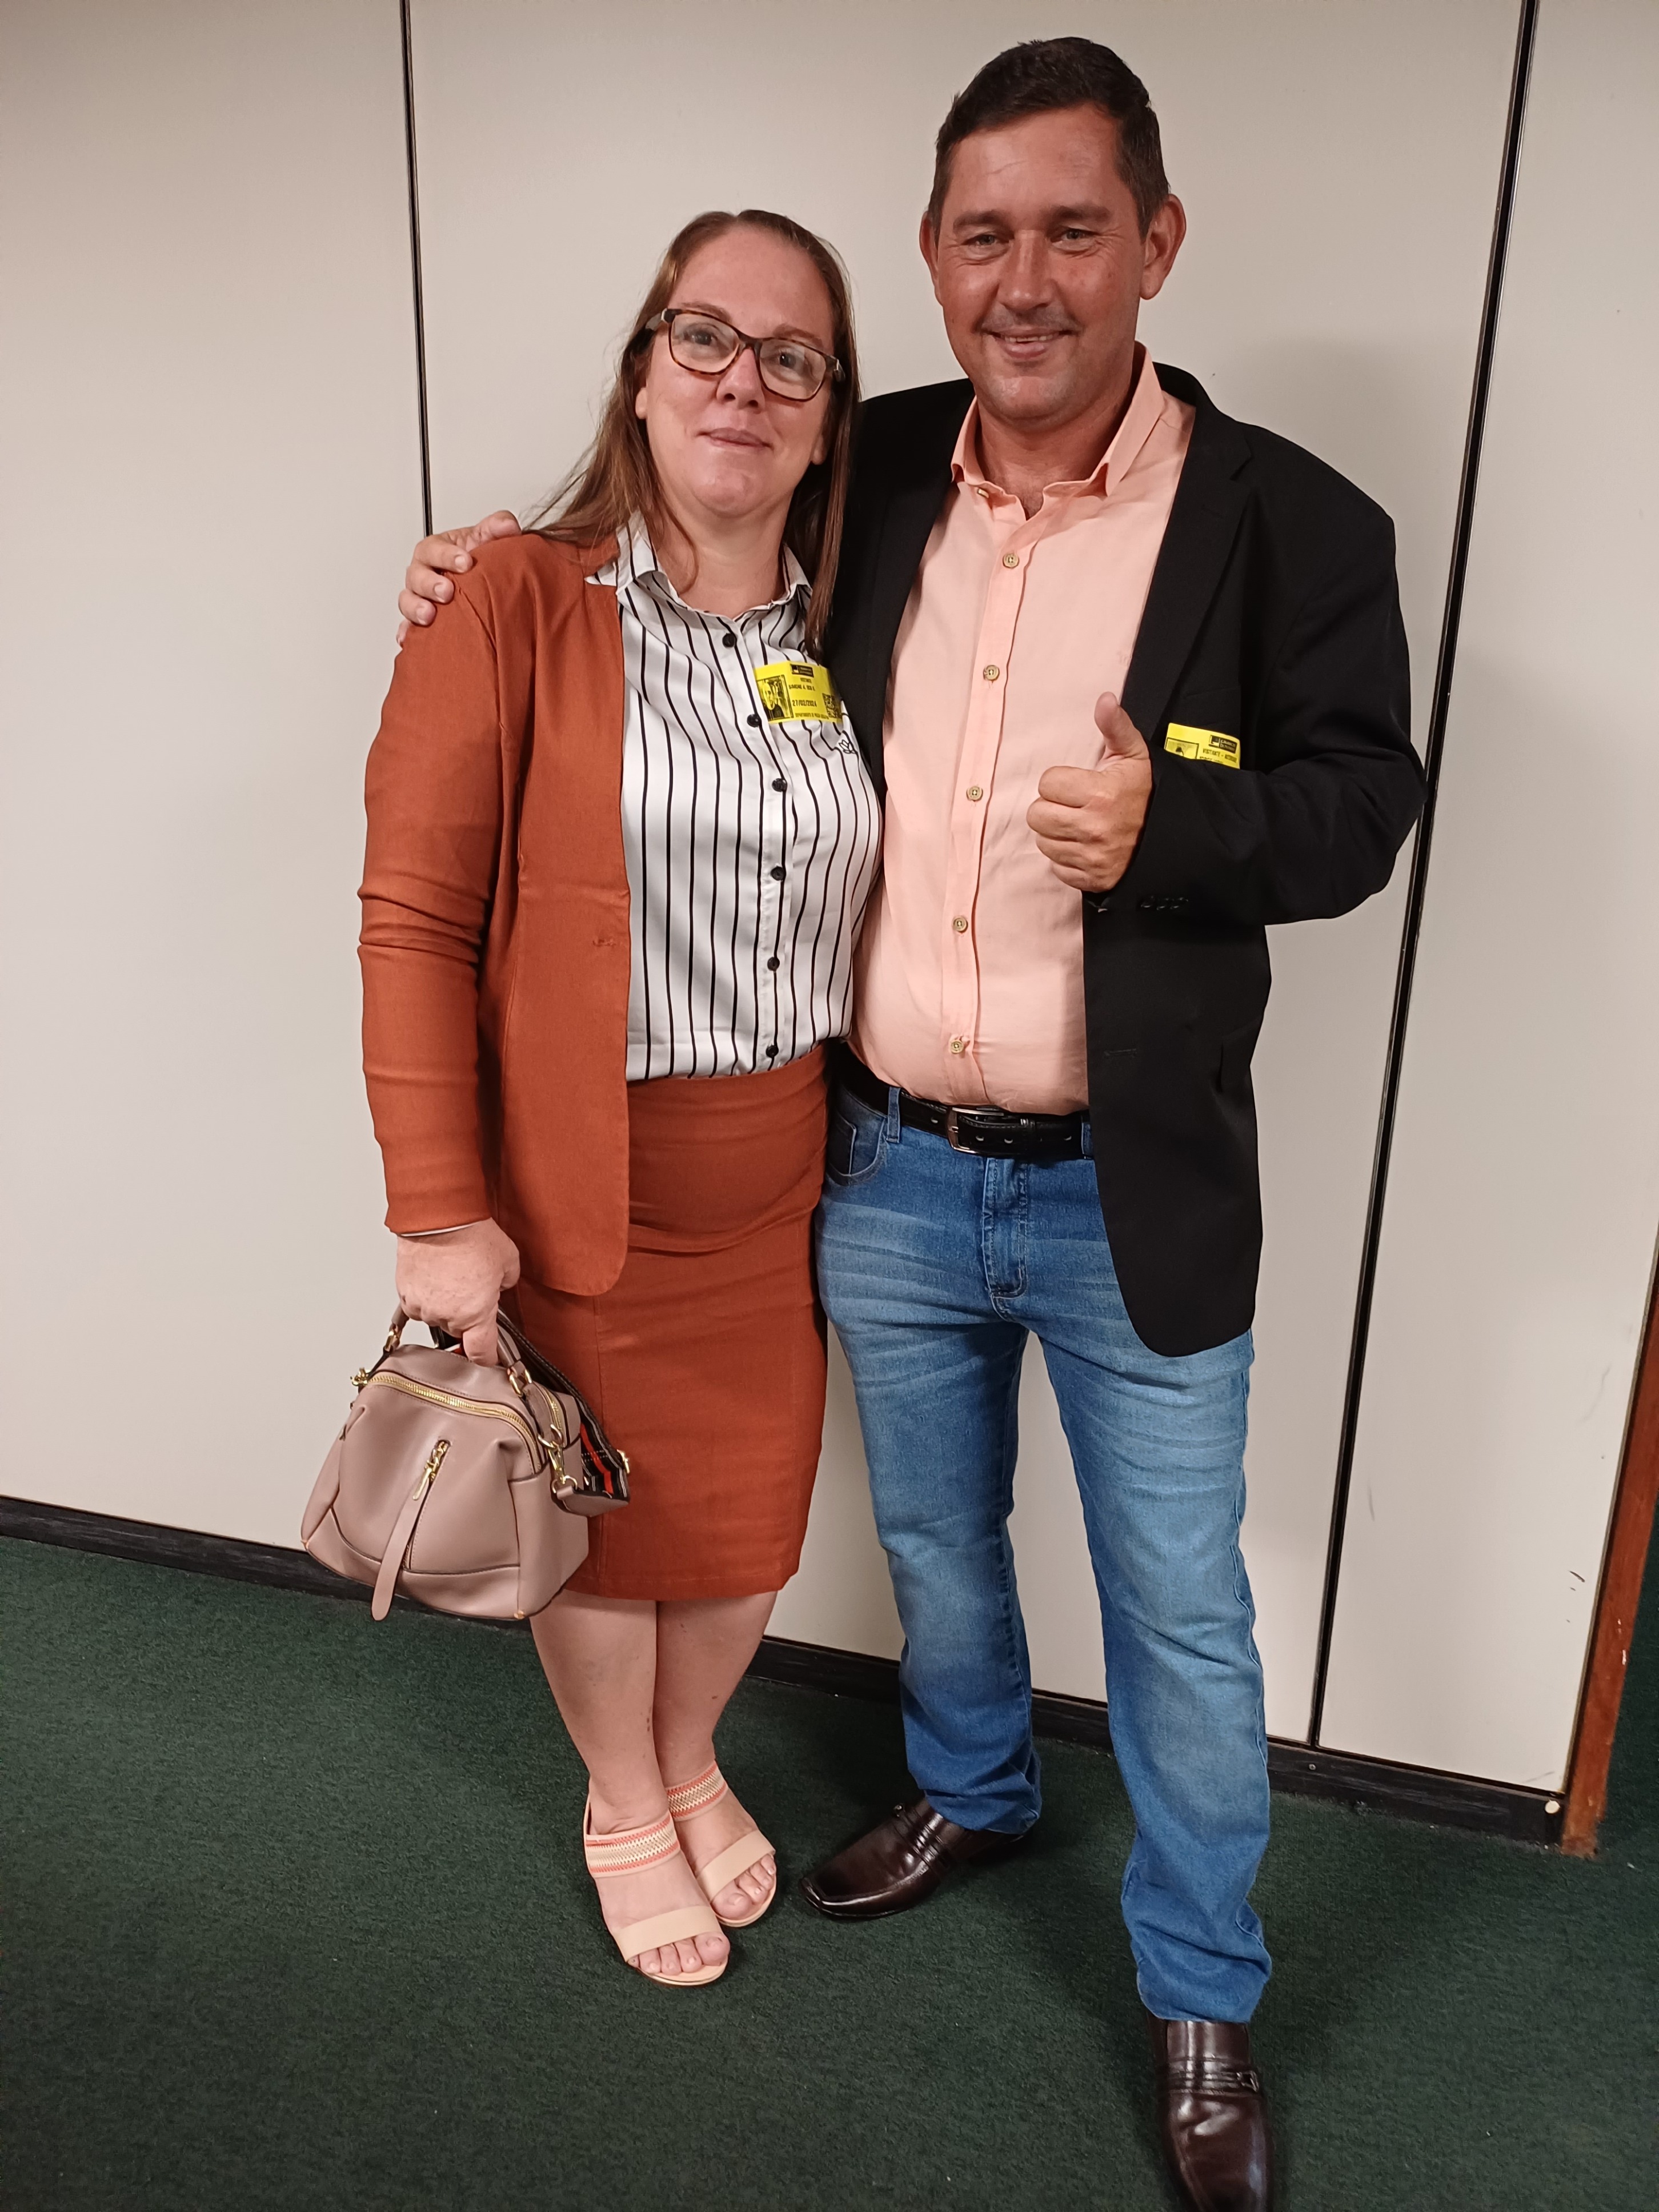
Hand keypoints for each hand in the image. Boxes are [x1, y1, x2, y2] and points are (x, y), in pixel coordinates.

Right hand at [394, 1218, 520, 1363]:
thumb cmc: (471, 1235)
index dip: (488, 1358)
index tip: (489, 1359)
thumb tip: (500, 1287)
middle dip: (468, 1314)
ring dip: (445, 1304)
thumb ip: (507, 1284)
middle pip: (459, 1330)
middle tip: (473, 1288)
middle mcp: (447, 1315)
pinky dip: (427, 1295)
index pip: (481, 1353)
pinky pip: (418, 1305)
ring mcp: (423, 1307)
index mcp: (475, 1314)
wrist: (439, 1217)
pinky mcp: (405, 1294)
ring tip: (453, 1276)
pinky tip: (435, 1276)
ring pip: (437, 1317)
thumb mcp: (508, 1262)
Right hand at [396, 511, 521, 642]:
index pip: (434, 548)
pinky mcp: (418, 618)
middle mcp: (423, 572)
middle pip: (416, 575)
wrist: (478, 584)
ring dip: (416, 608)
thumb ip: (495, 529)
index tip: (466, 562)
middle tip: (447, 591)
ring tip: (429, 616)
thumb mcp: (486, 540)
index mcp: (436, 550)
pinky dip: (406, 632)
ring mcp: (419, 596)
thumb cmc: (474, 560)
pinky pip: (406, 626)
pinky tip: (409, 638)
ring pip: (408, 600)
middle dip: (430, 584)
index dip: (447, 556)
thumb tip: (508, 525)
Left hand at [1026, 692, 1152, 891]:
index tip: (1077, 784)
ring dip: (1055, 833)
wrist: (1172, 837)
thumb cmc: (1145, 793)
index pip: (1047, 783)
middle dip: (1051, 807)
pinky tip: (1084, 846)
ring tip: (1078, 825)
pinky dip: (1066, 858)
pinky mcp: (1091, 879)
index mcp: (1101, 794)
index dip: (1059, 782)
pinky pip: (1056, 868)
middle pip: (1037, 815)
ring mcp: (1092, 857)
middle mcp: (1094, 828)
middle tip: (1072, 805)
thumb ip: (1115, 727)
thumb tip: (1105, 699)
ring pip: (1043, 842)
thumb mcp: (1134, 756)